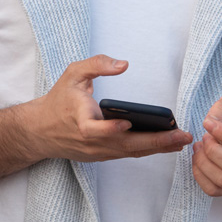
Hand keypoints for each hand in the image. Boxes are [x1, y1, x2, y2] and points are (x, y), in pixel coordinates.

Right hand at [18, 56, 191, 163]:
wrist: (39, 131)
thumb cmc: (58, 101)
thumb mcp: (72, 75)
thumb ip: (96, 65)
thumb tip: (123, 65)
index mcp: (80, 121)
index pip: (95, 130)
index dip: (110, 129)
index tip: (127, 124)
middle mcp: (90, 142)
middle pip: (125, 146)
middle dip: (156, 142)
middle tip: (181, 137)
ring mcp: (97, 152)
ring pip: (130, 152)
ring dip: (158, 148)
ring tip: (182, 141)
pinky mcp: (102, 156)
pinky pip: (127, 154)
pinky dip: (147, 150)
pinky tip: (166, 144)